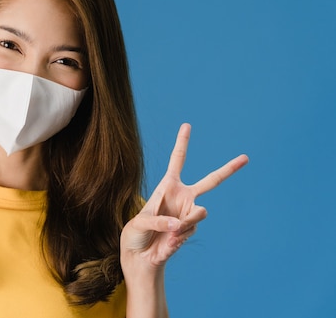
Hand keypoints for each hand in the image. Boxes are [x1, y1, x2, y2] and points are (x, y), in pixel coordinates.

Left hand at [120, 123, 248, 272]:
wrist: (141, 255)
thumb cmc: (136, 233)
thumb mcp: (141, 222)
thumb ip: (160, 221)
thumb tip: (181, 224)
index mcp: (168, 186)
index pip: (177, 160)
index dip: (183, 143)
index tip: (187, 125)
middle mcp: (183, 197)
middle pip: (211, 181)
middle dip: (229, 169)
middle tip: (246, 158)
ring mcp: (189, 213)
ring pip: (200, 213)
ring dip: (186, 222)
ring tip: (170, 231)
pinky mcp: (191, 230)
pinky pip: (191, 229)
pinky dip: (179, 235)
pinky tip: (168, 240)